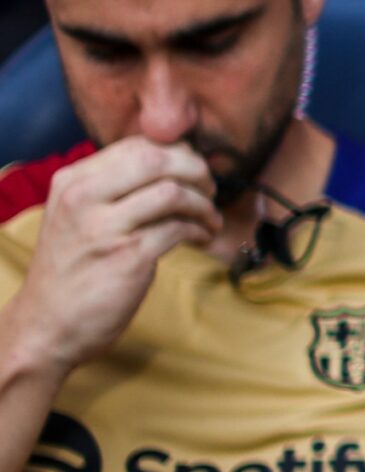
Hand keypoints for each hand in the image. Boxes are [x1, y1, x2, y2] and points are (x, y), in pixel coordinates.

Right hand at [1, 140, 218, 378]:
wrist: (46, 326)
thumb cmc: (73, 270)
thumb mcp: (78, 216)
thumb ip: (115, 188)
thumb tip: (176, 163)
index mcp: (72, 182)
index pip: (137, 145)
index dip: (178, 152)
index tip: (194, 169)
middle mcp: (83, 198)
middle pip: (158, 159)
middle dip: (197, 170)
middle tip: (210, 189)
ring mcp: (105, 227)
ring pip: (173, 192)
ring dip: (204, 204)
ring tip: (210, 218)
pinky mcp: (129, 256)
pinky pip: (180, 228)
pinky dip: (200, 229)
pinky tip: (201, 238)